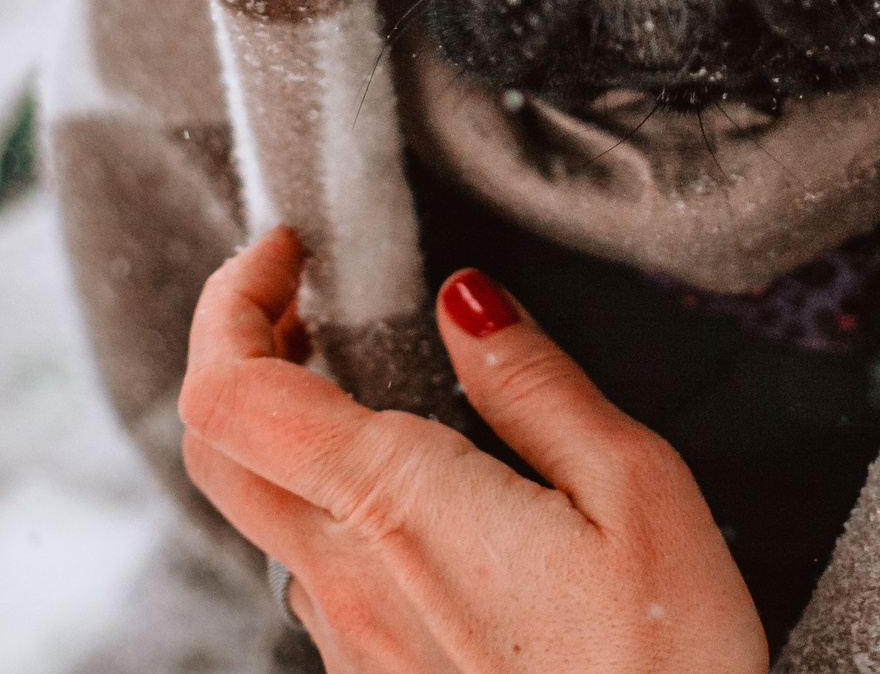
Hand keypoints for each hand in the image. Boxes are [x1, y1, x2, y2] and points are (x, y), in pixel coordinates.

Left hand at [179, 229, 766, 673]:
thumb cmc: (666, 663)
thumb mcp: (635, 485)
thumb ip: (534, 383)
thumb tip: (466, 300)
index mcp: (399, 507)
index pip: (230, 392)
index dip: (231, 300)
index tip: (286, 248)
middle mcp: (348, 580)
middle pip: (213, 450)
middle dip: (235, 349)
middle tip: (301, 297)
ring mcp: (353, 644)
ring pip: (263, 517)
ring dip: (283, 432)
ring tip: (361, 383)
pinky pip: (316, 580)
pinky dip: (330, 507)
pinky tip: (410, 496)